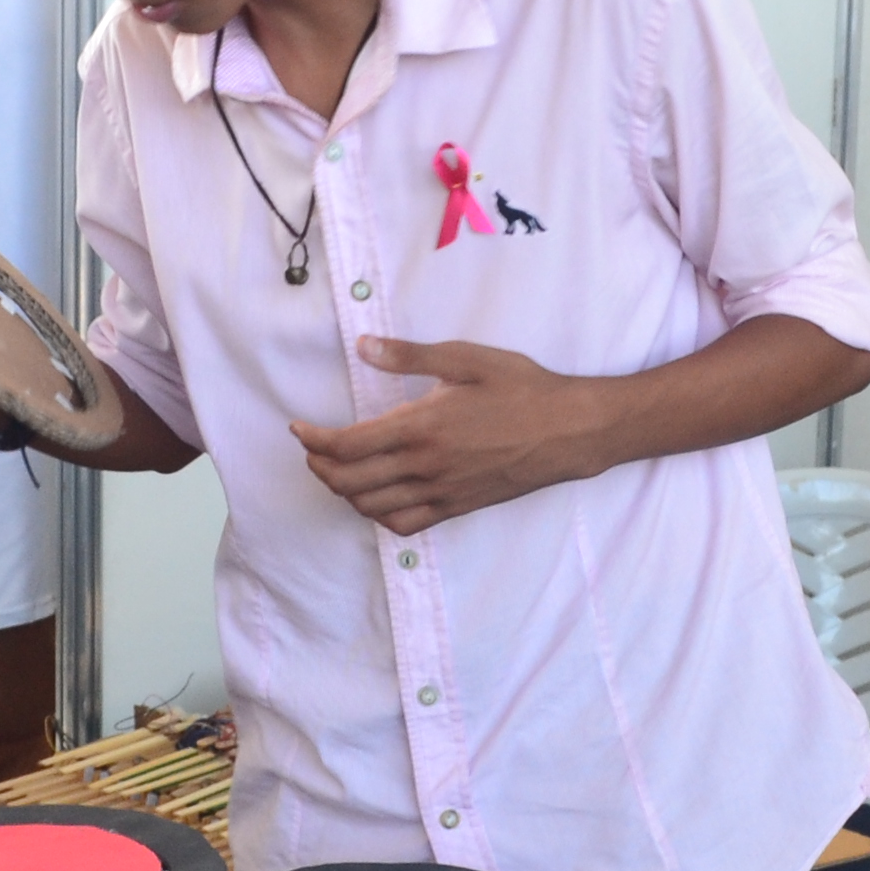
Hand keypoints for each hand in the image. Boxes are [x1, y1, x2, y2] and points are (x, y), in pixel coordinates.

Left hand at [293, 338, 603, 536]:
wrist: (569, 430)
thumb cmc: (522, 388)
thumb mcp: (466, 359)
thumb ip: (409, 356)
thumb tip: (363, 346)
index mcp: (422, 427)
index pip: (346, 446)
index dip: (313, 441)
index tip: (300, 428)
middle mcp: (426, 466)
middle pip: (348, 482)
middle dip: (320, 467)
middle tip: (313, 449)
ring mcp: (441, 492)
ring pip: (371, 507)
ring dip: (344, 491)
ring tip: (338, 469)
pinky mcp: (457, 507)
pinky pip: (404, 524)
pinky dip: (378, 514)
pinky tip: (376, 496)